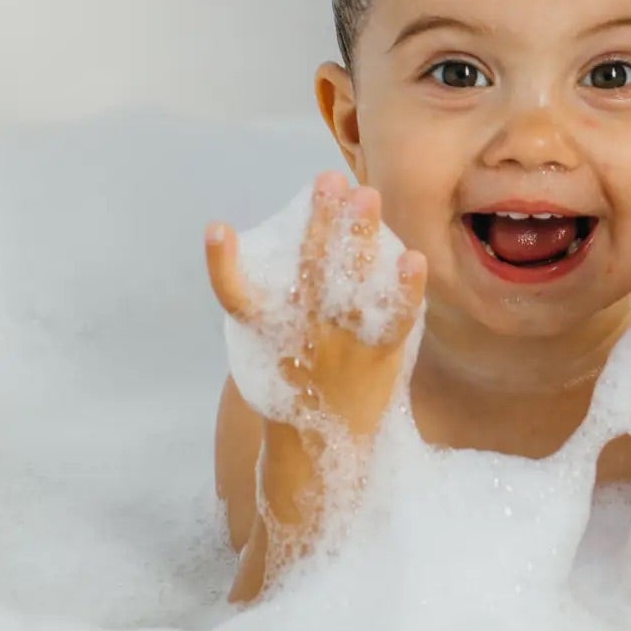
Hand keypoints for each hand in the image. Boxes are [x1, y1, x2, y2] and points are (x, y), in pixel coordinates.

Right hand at [207, 172, 426, 438]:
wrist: (324, 452)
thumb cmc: (300, 387)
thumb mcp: (274, 351)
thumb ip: (282, 306)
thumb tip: (306, 243)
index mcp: (269, 333)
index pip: (236, 297)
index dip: (222, 265)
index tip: (217, 229)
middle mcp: (303, 334)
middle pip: (307, 270)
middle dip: (318, 221)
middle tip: (328, 179)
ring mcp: (342, 344)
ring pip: (348, 284)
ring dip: (358, 238)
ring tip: (366, 195)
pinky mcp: (379, 356)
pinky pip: (395, 320)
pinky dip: (404, 291)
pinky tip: (414, 258)